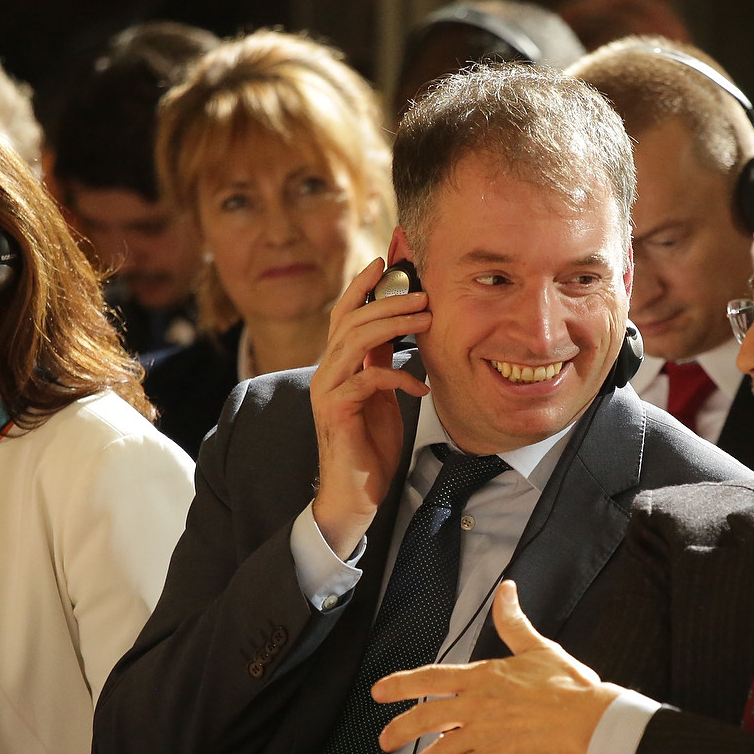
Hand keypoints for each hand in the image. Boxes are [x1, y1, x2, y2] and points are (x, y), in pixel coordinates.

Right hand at [309, 258, 432, 558]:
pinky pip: (367, 380)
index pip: (346, 313)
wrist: (355, 493)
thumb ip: (382, 362)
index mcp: (338, 364)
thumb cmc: (370, 445)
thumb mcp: (381, 395)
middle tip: (423, 292)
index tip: (387, 260)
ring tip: (427, 320)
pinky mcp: (336, 412)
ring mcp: (328, 391)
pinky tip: (422, 387)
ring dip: (393, 325)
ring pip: (354, 341)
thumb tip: (399, 328)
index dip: (363, 285)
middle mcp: (327, 372)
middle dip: (388, 300)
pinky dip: (398, 378)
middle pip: (351, 320)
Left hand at [374, 582, 623, 753]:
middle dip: (399, 731)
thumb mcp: (538, 647)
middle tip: (384, 741)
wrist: (587, 721)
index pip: (430, 678)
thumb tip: (506, 590)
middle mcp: (475, 706)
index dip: (400, 684)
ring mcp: (482, 736)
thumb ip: (513, 622)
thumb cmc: (567, 684)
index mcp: (481, 677)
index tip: (379, 692)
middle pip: (424, 718)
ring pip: (440, 751)